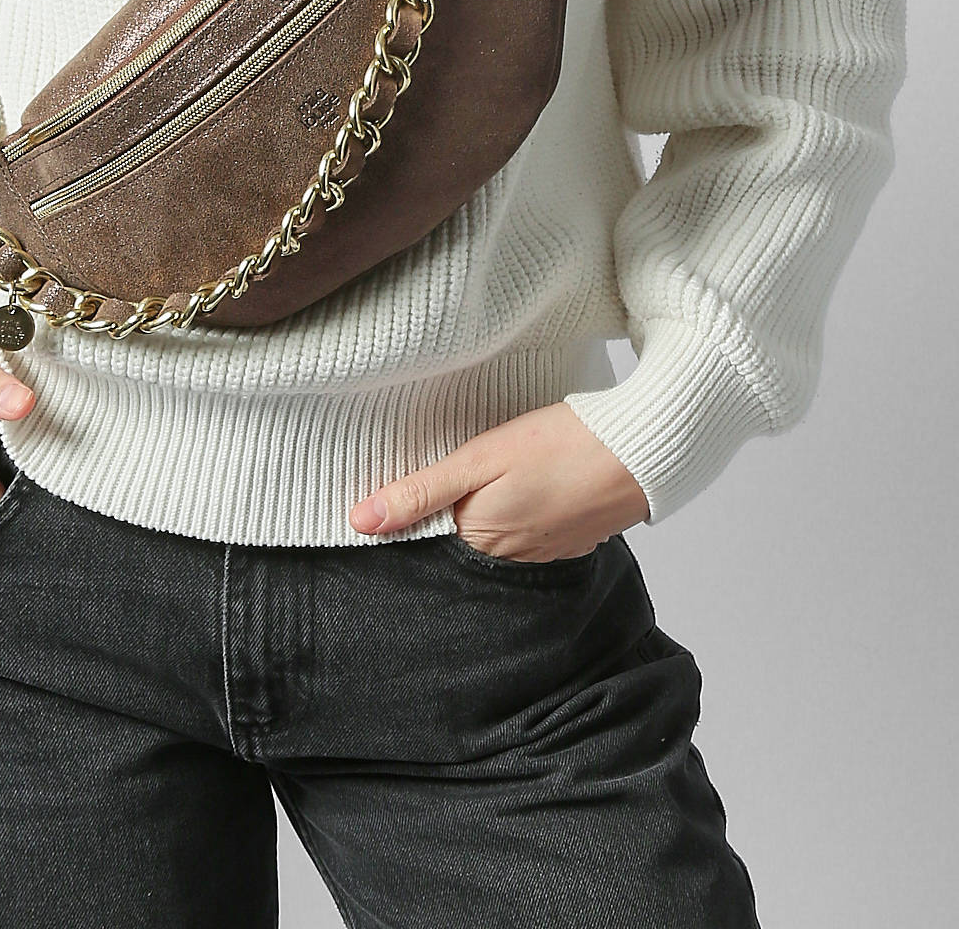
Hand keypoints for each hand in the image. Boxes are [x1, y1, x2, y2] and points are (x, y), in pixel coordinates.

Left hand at [348, 402, 650, 558]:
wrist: (640, 449)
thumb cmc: (560, 445)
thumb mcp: (480, 460)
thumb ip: (421, 492)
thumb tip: (361, 522)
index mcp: (480, 538)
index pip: (426, 541)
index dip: (408, 519)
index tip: (397, 496)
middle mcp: (510, 557)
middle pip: (461, 543)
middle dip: (447, 518)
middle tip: (450, 478)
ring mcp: (545, 552)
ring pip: (496, 539)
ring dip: (485, 515)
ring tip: (487, 479)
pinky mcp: (571, 540)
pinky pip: (530, 535)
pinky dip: (520, 515)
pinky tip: (524, 487)